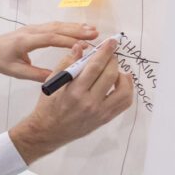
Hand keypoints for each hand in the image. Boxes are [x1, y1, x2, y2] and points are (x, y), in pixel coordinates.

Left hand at [0, 21, 98, 81]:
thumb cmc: (0, 60)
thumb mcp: (16, 71)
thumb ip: (36, 75)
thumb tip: (57, 79)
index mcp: (25, 41)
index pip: (50, 38)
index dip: (68, 41)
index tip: (84, 45)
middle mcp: (31, 31)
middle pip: (56, 28)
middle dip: (76, 31)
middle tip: (95, 34)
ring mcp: (33, 28)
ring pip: (57, 25)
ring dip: (75, 27)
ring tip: (93, 30)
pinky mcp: (35, 29)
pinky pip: (54, 26)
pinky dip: (68, 27)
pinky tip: (80, 28)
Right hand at [9, 39, 133, 163]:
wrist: (49, 131)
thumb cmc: (48, 106)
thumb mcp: (52, 83)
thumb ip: (66, 64)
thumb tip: (79, 47)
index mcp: (73, 92)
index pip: (94, 67)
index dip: (104, 52)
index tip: (111, 42)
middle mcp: (89, 102)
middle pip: (110, 75)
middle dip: (113, 60)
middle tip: (110, 54)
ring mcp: (100, 112)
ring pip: (123, 90)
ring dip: (123, 75)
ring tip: (115, 69)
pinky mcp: (106, 118)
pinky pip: (124, 102)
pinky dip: (127, 89)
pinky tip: (121, 82)